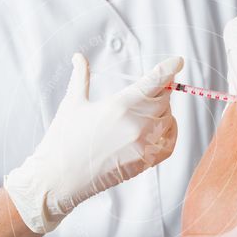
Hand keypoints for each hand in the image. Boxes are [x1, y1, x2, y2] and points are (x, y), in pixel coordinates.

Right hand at [5, 53, 181, 232]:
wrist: (59, 179)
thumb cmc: (63, 141)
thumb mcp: (72, 103)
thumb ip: (81, 76)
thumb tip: (78, 57)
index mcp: (120, 105)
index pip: (155, 81)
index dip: (169, 69)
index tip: (177, 61)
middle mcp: (136, 124)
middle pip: (164, 99)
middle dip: (160, 92)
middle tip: (150, 91)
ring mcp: (143, 145)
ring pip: (168, 119)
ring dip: (162, 112)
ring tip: (147, 111)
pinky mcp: (144, 163)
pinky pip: (169, 143)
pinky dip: (169, 132)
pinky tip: (161, 127)